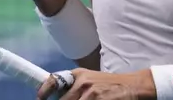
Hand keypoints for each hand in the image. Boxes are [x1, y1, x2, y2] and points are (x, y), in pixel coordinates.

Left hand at [37, 68, 155, 99]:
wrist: (132, 86)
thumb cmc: (109, 84)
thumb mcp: (90, 78)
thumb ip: (74, 85)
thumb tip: (56, 95)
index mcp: (78, 74)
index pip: (54, 80)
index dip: (44, 91)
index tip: (40, 98)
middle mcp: (82, 82)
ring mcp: (90, 94)